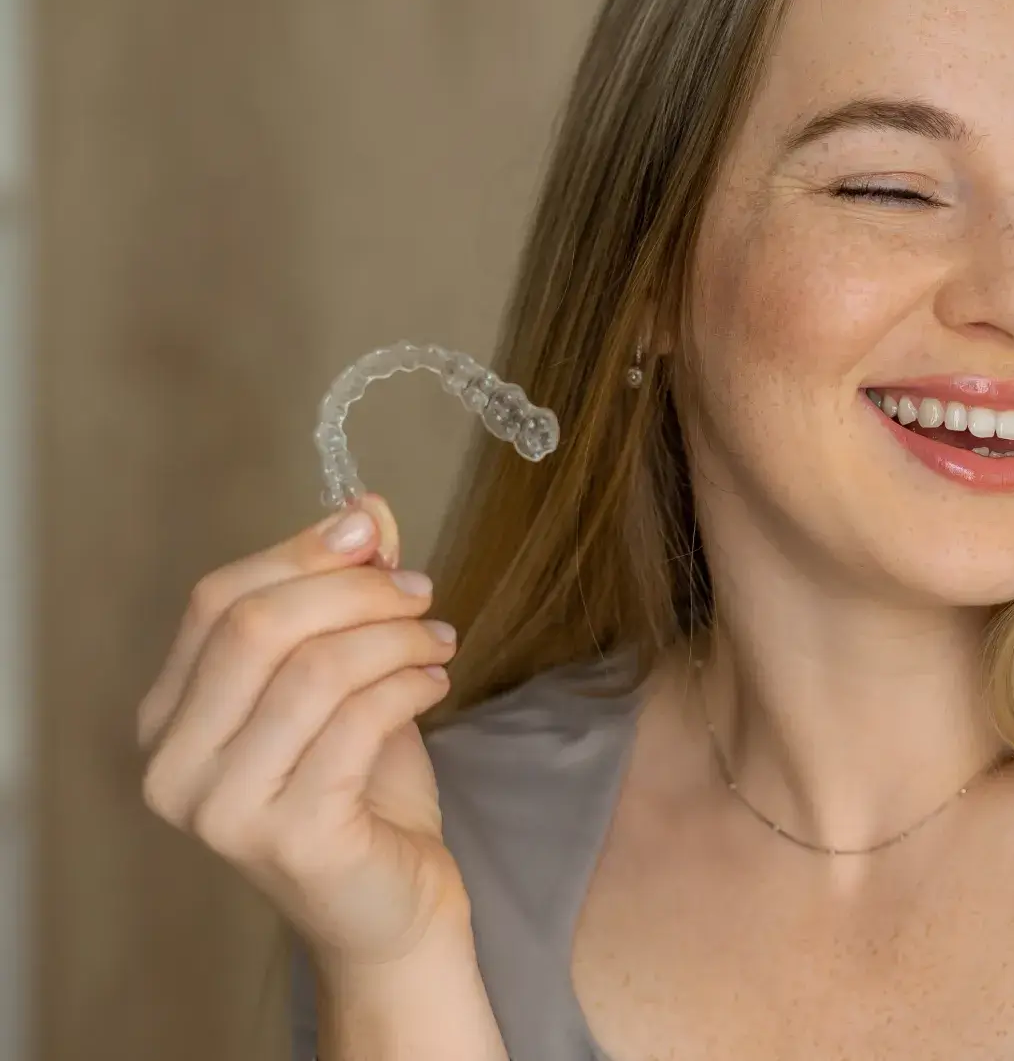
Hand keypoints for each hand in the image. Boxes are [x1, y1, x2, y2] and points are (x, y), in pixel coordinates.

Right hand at [138, 494, 468, 970]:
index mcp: (170, 716)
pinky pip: (357, 723)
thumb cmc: (360, 790)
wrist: (388, 908)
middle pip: (256, 628)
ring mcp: (223, 808)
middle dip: (355, 592)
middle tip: (421, 593)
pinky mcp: (288, 837)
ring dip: (395, 638)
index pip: (217, 600)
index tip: (373, 533)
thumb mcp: (350, 676)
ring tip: (439, 641)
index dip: (300, 553)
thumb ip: (347, 596)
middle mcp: (174, 765)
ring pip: (315, 671)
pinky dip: (409, 684)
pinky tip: (436, 683)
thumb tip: (365, 509)